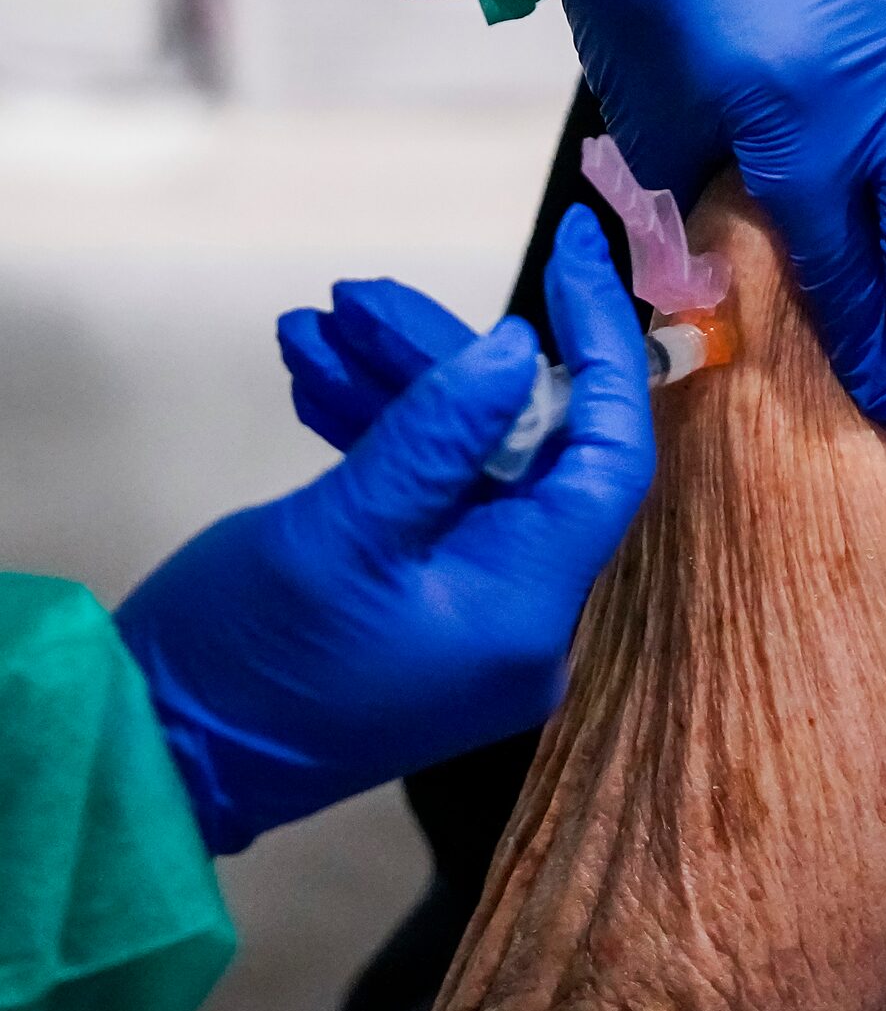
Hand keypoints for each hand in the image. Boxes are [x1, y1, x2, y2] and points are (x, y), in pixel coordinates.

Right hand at [116, 207, 653, 854]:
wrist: (151, 758)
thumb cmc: (246, 656)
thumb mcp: (342, 528)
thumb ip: (437, 433)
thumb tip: (518, 348)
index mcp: (526, 605)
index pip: (608, 456)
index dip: (600, 344)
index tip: (575, 251)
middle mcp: (519, 611)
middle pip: (520, 445)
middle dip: (442, 359)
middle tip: (357, 295)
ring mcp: (467, 605)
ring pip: (462, 458)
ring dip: (395, 384)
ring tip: (315, 324)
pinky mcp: (416, 597)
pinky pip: (421, 494)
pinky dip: (375, 431)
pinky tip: (314, 375)